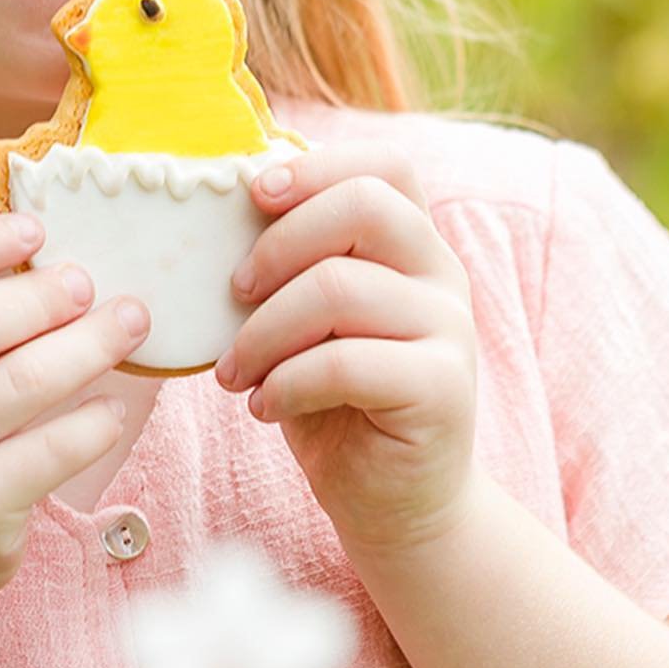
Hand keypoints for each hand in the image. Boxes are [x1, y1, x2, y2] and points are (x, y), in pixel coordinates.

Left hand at [212, 143, 478, 557]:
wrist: (392, 502)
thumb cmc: (333, 397)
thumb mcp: (304, 318)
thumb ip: (289, 262)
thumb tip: (218, 208)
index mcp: (410, 242)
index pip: (385, 166)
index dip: (316, 167)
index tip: (254, 195)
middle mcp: (441, 273)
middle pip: (364, 207)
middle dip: (278, 243)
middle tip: (233, 292)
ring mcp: (450, 328)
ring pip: (340, 287)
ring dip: (263, 330)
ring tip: (234, 371)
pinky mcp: (443, 388)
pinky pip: (345, 362)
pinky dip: (286, 382)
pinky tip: (264, 407)